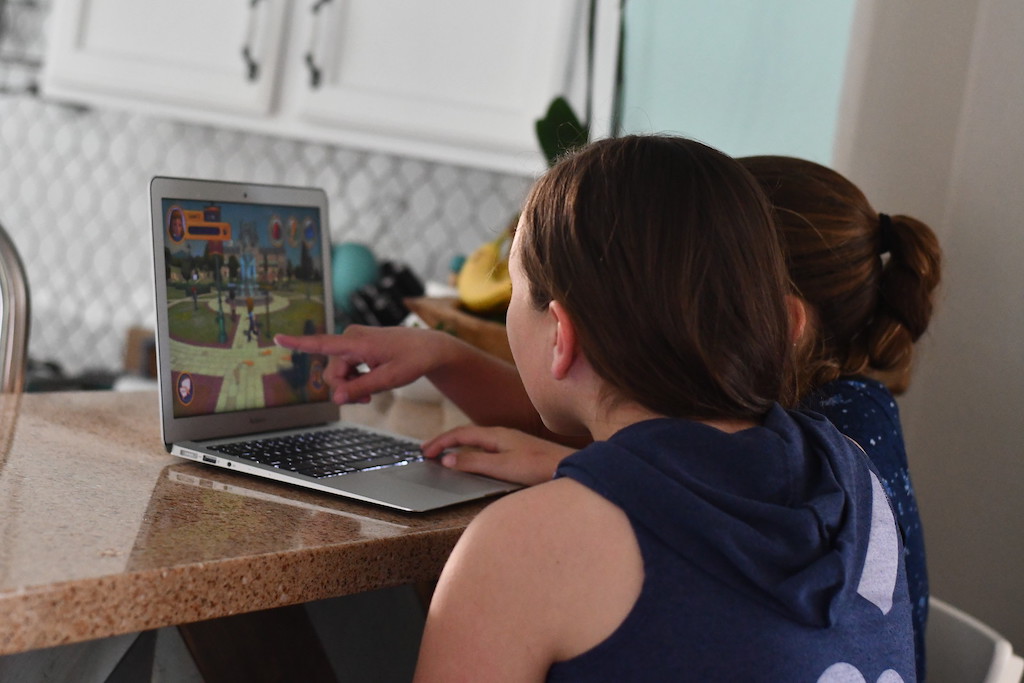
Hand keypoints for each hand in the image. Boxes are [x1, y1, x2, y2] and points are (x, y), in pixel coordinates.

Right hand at [275, 325, 455, 403]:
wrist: (429, 348)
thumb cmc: (413, 359)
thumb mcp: (389, 379)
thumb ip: (361, 388)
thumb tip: (335, 398)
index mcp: (357, 341)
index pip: (322, 344)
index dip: (298, 343)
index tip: (277, 337)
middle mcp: (351, 337)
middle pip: (332, 372)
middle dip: (344, 389)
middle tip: (364, 401)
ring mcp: (353, 341)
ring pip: (338, 372)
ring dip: (351, 386)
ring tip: (370, 394)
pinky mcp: (357, 346)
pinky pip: (346, 368)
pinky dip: (355, 379)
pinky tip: (369, 384)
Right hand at [422, 425, 573, 485]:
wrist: (569, 468)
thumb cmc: (539, 467)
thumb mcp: (502, 467)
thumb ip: (474, 462)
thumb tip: (448, 460)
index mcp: (496, 434)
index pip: (460, 433)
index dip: (440, 442)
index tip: (425, 451)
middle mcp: (502, 434)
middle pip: (466, 434)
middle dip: (445, 441)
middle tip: (427, 451)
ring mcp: (510, 442)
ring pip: (476, 440)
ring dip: (457, 446)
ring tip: (444, 454)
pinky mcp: (517, 451)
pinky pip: (486, 447)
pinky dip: (470, 451)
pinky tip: (473, 460)